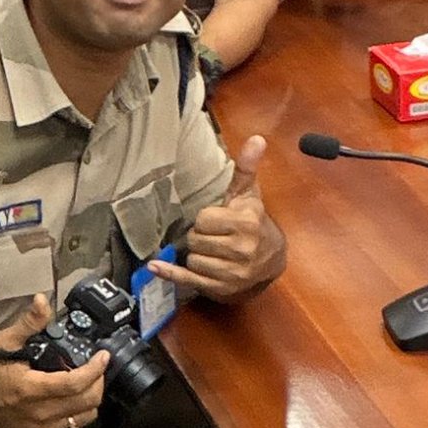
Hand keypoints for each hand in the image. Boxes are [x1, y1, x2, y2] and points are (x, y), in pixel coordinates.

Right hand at [0, 298, 111, 427]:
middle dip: (98, 381)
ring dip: (92, 398)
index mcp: (31, 388)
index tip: (103, 356)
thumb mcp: (4, 343)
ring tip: (87, 382)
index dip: (95, 369)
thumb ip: (28, 323)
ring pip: (85, 416)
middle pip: (88, 400)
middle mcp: (40, 413)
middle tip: (97, 367)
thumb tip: (42, 301)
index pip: (75, 383)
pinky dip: (79, 412)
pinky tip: (72, 399)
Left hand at [168, 138, 273, 298]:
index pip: (203, 219)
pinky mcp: (221, 289)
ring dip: (196, 254)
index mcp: (246, 223)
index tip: (217, 221)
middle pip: (195, 240)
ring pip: (192, 259)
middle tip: (214, 237)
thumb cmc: (254, 222)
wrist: (272, 260)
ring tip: (212, 252)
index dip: (206, 219)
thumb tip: (256, 138)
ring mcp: (231, 273)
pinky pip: (187, 279)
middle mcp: (241, 249)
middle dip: (200, 237)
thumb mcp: (248, 195)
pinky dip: (169, 273)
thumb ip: (246, 167)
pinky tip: (154, 267)